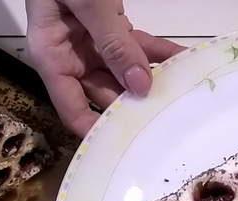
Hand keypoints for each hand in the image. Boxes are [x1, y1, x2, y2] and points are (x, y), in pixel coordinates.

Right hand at [26, 0, 183, 136]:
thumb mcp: (89, 5)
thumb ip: (114, 43)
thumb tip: (141, 85)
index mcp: (52, 57)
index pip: (71, 109)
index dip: (96, 132)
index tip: (125, 149)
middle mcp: (71, 57)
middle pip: (104, 94)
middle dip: (135, 106)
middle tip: (168, 122)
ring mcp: (90, 43)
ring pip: (124, 73)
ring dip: (153, 80)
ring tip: (184, 93)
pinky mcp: (108, 28)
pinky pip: (135, 47)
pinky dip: (158, 54)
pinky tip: (184, 62)